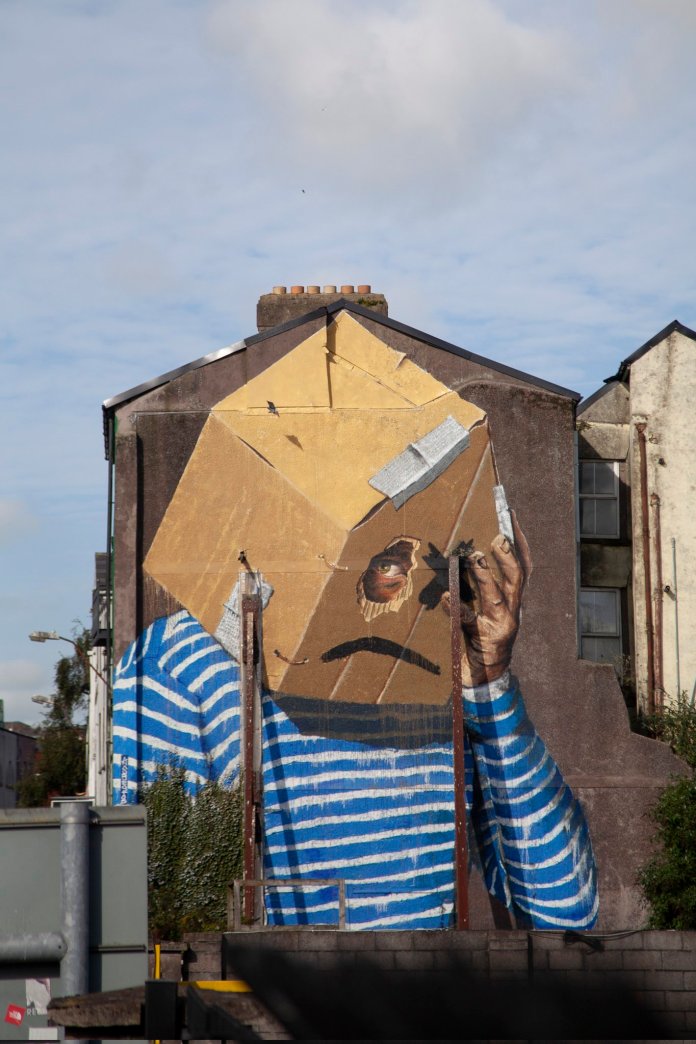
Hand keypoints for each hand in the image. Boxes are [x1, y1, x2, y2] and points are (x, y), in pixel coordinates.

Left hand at [441, 511, 531, 687]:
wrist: (486, 670)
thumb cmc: (485, 632)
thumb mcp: (489, 604)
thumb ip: (485, 583)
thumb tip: (473, 552)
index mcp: (514, 596)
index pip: (524, 564)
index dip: (520, 541)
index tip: (512, 517)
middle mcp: (512, 609)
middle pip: (517, 579)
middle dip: (508, 558)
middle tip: (496, 540)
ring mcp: (500, 624)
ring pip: (496, 598)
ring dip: (486, 577)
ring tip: (474, 560)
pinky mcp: (484, 638)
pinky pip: (468, 620)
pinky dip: (457, 607)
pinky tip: (445, 596)